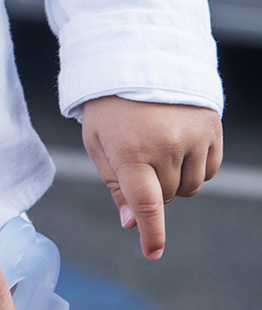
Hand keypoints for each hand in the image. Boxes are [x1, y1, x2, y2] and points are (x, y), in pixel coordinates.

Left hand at [81, 96, 221, 259]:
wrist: (137, 56)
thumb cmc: (110, 104)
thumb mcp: (98, 141)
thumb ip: (114, 184)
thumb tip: (131, 223)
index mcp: (131, 149)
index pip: (146, 204)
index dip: (151, 233)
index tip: (152, 253)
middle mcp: (166, 144)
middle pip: (165, 197)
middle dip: (151, 189)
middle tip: (137, 159)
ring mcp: (192, 136)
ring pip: (190, 187)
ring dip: (174, 180)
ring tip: (156, 147)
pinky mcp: (212, 129)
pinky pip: (209, 170)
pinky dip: (195, 167)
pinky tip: (178, 144)